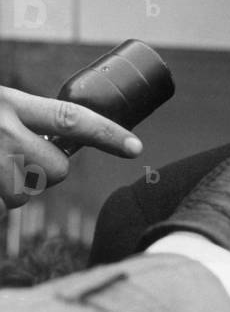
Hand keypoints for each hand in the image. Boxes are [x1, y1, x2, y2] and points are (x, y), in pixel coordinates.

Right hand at [0, 86, 141, 210]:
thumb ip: (27, 118)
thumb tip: (62, 138)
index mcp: (11, 104)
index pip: (70, 119)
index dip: (107, 134)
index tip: (135, 147)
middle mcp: (4, 130)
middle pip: (58, 169)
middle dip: (46, 171)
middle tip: (17, 159)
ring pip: (27, 194)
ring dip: (13, 188)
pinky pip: (3, 208)